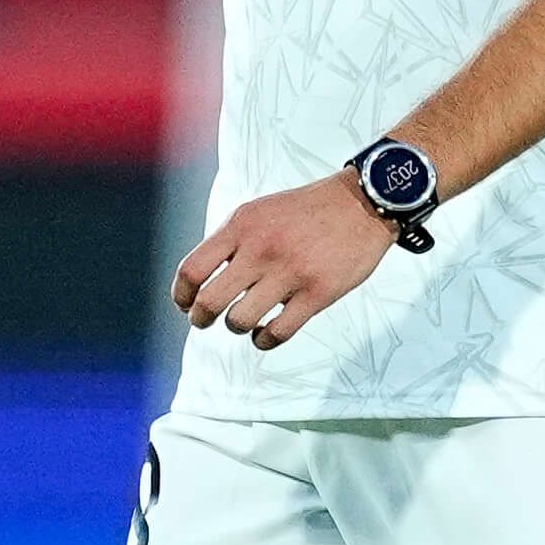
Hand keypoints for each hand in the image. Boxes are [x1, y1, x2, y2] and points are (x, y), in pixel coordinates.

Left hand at [172, 174, 397, 351]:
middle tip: (205, 321)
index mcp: (241, 226)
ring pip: (240, 321)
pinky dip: (263, 341)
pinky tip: (265, 334)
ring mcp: (290, 272)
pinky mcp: (318, 293)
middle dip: (200, 319)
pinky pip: (277, 333)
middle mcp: (261, 249)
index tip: (185, 304)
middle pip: (209, 301)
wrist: (362, 203)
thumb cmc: (305, 211)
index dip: (181, 295)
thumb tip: (200, 281)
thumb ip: (230, 241)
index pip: (192, 270)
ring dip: (236, 327)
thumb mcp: (259, 211)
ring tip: (244, 322)